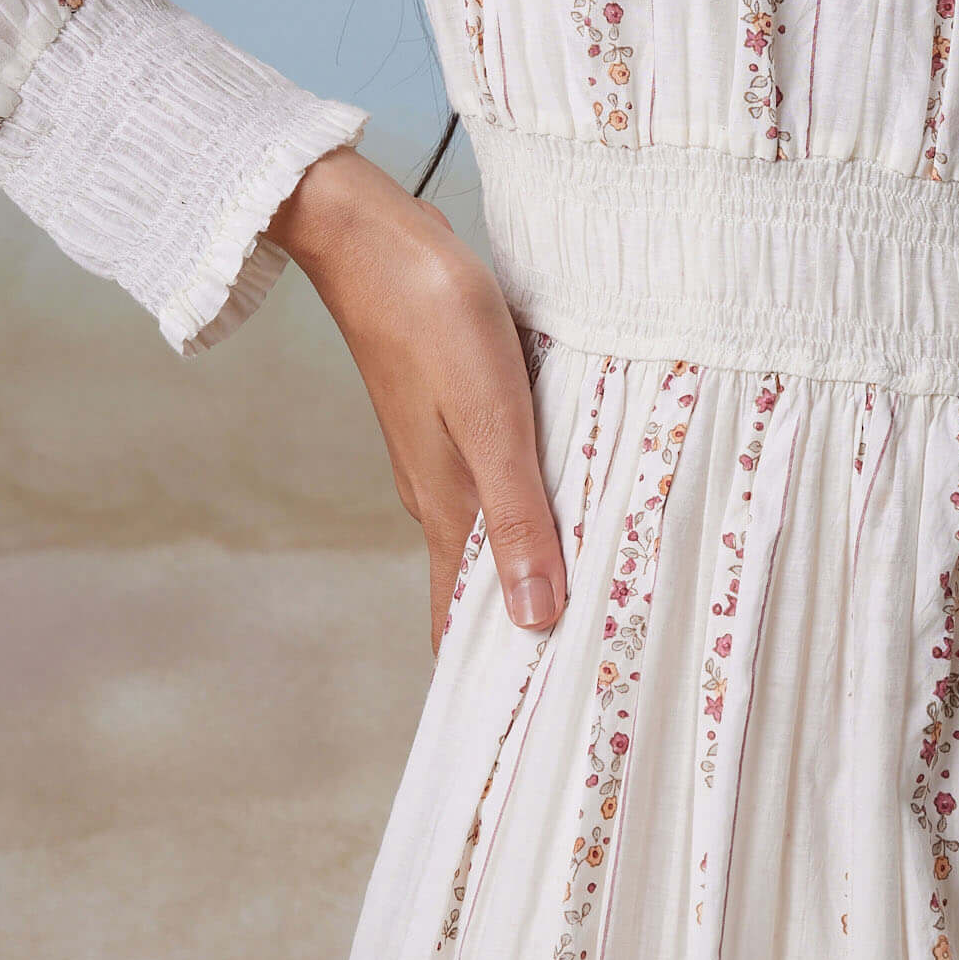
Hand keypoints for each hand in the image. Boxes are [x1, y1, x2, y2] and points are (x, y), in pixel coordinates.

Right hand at [265, 145, 565, 655]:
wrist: (372, 235)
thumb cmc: (433, 319)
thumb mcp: (492, 420)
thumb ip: (517, 516)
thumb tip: (534, 621)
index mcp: (444, 506)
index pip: (462, 616)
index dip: (491, 669)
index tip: (529, 724)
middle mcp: (439, 488)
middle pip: (478, 581)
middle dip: (521, 628)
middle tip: (580, 673)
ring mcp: (442, 446)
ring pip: (492, 528)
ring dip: (531, 563)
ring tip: (587, 598)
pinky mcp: (453, 404)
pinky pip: (498, 476)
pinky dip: (531, 503)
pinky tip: (565, 496)